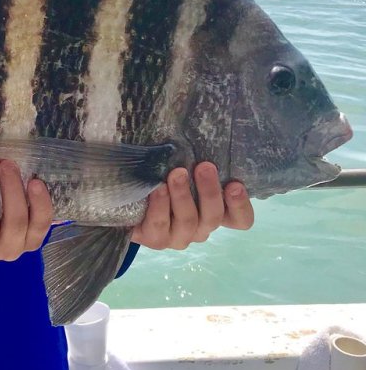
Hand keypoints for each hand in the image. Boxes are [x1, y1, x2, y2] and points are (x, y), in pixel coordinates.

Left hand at [131, 161, 254, 249]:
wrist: (127, 200)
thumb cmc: (161, 177)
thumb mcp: (180, 167)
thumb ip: (194, 160)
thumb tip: (203, 130)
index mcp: (213, 212)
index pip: (240, 219)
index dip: (241, 206)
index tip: (235, 184)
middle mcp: (200, 227)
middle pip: (213, 217)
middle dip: (210, 191)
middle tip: (204, 167)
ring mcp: (178, 236)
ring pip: (188, 221)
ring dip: (184, 196)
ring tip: (177, 174)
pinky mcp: (155, 239)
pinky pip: (160, 225)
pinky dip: (160, 206)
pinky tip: (158, 189)